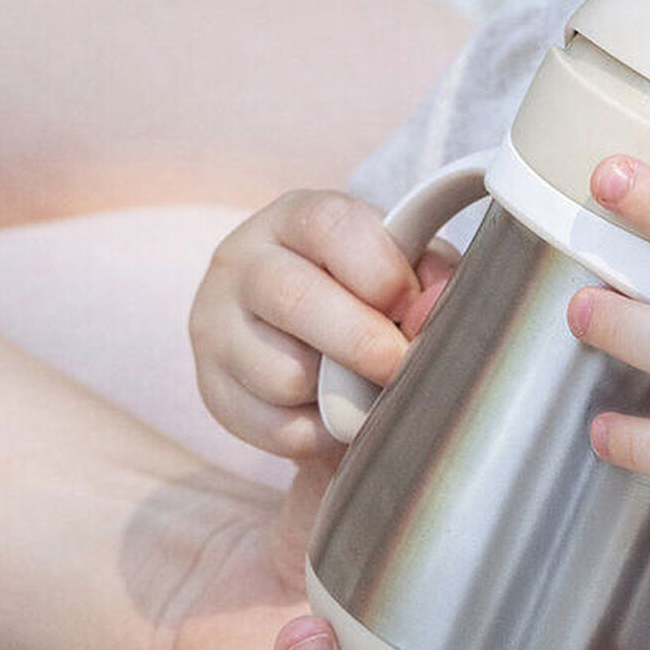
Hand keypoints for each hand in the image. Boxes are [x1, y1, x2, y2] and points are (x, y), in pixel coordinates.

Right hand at [189, 189, 456, 456]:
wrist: (298, 325)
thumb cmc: (363, 285)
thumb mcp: (397, 260)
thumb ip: (429, 272)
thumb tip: (436, 305)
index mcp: (293, 217)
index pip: (330, 226)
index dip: (381, 270)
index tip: (411, 303)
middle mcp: (241, 262)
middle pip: (294, 299)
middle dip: (363, 342)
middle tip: (401, 363)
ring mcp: (215, 326)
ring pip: (283, 374)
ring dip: (340, 392)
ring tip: (363, 383)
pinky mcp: (212, 388)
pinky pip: (274, 428)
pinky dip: (320, 432)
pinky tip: (335, 411)